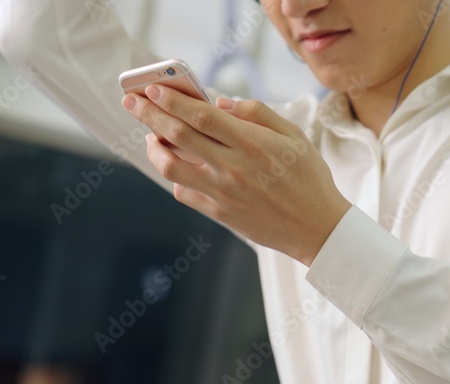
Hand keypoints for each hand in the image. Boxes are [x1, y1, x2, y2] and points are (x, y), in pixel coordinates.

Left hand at [122, 85, 351, 265]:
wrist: (317, 228)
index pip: (200, 115)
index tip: (153, 88)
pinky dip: (174, 176)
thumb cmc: (309, 179)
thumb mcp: (294, 136)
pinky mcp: (219, 213)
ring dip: (153, 147)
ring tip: (150, 136)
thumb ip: (257, 113)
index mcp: (253, 143)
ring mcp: (223, 193)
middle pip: (177, 135)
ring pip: (171, 167)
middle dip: (149, 114)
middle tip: (132, 101)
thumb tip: (220, 102)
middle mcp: (233, 167)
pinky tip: (176, 165)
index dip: (171, 99)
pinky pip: (184, 191)